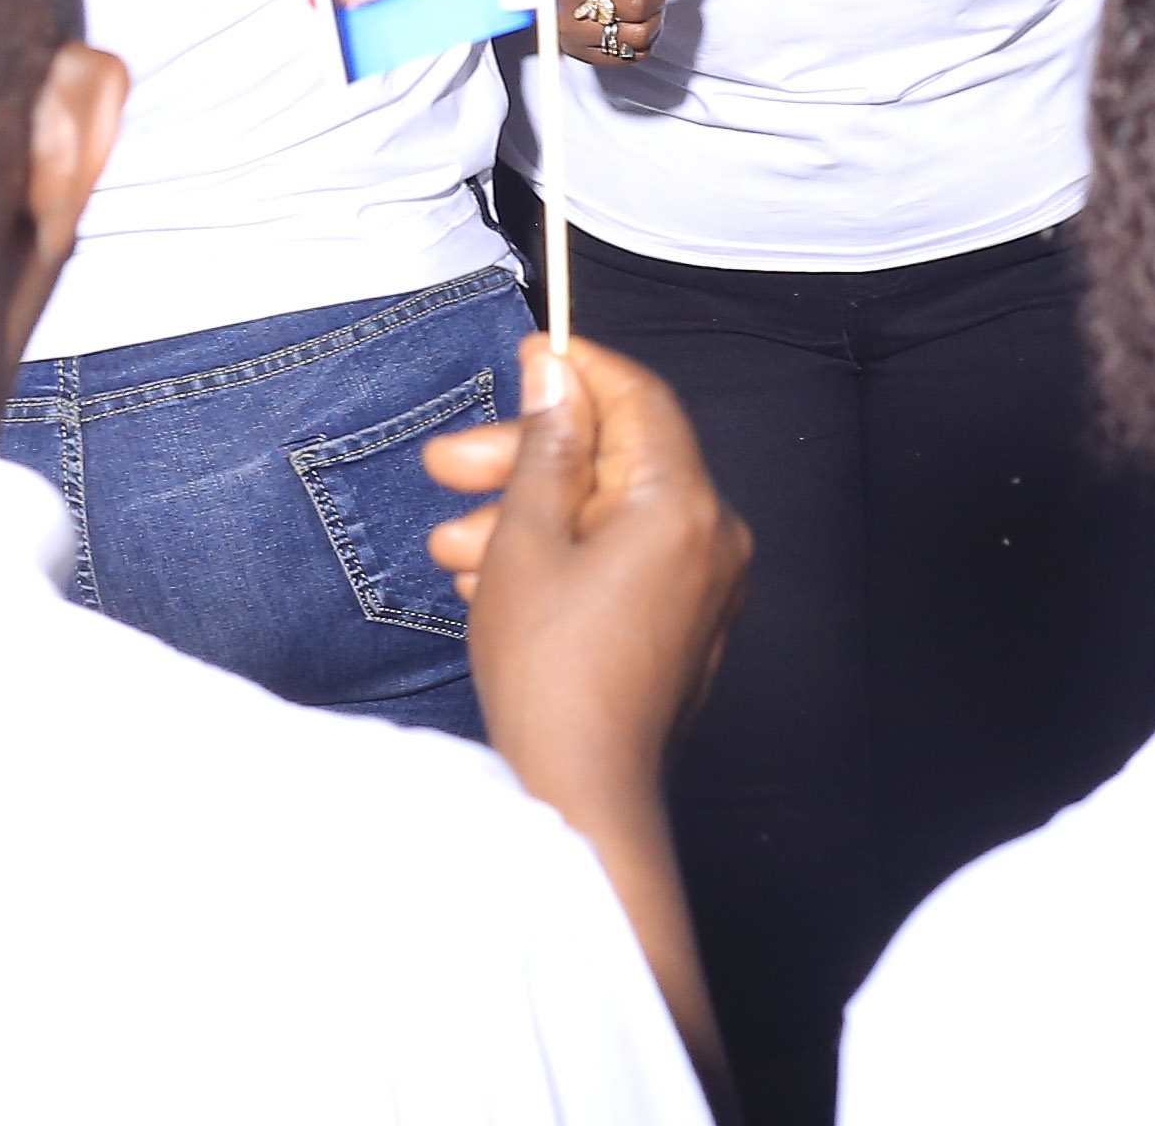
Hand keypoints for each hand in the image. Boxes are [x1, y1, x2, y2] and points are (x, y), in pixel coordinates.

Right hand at [424, 338, 750, 783]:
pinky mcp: (682, 629)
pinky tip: (488, 582)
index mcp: (682, 506)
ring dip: (526, 519)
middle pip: (614, 460)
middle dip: (524, 460)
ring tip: (451, 548)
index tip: (524, 357)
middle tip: (444, 465)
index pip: (638, 399)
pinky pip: (621, 564)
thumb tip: (557, 371)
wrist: (580, 799)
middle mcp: (710, 539)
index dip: (577, 371)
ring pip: (607, 517)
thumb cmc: (549, 673)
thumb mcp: (526, 540)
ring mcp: (701, 589)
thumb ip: (545, 446)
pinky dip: (559, 560)